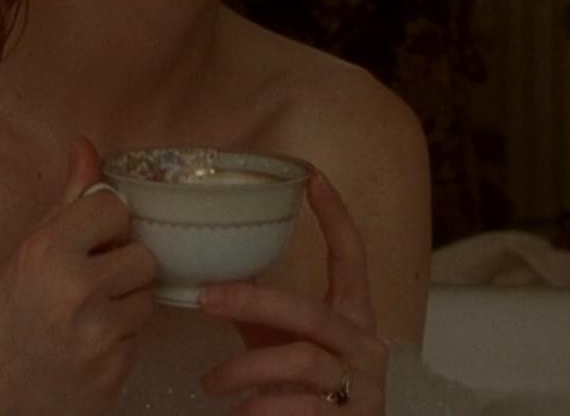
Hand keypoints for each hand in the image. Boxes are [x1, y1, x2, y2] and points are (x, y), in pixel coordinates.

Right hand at [0, 137, 155, 415]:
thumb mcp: (10, 265)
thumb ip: (60, 207)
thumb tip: (88, 147)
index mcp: (46, 254)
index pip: (114, 207)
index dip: (102, 223)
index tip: (83, 239)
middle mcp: (79, 291)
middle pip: (142, 254)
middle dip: (119, 265)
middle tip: (84, 283)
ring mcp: (102, 337)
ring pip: (146, 298)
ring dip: (122, 304)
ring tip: (79, 319)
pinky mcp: (116, 374)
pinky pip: (137, 340)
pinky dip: (116, 342)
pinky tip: (80, 350)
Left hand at [197, 170, 388, 412]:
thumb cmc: (308, 393)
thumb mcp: (287, 347)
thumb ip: (261, 318)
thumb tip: (205, 282)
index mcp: (354, 317)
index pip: (352, 256)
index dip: (335, 216)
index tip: (311, 177)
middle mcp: (365, 345)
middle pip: (310, 312)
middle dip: (253, 301)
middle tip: (205, 299)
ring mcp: (361, 385)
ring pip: (299, 361)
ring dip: (244, 368)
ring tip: (210, 383)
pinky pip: (296, 408)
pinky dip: (258, 410)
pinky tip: (236, 414)